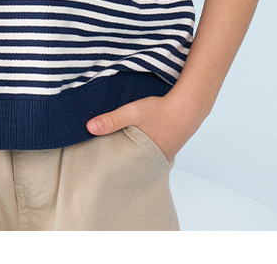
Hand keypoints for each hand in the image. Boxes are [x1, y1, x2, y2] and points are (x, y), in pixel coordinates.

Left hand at [86, 92, 202, 162]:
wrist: (188, 107)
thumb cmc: (161, 110)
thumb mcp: (134, 111)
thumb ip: (112, 119)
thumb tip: (89, 127)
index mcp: (142, 157)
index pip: (122, 170)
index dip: (110, 170)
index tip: (97, 169)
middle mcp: (152, 162)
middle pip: (131, 168)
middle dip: (119, 166)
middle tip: (104, 165)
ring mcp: (161, 158)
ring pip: (140, 162)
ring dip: (131, 158)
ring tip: (117, 155)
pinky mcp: (166, 151)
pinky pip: (150, 156)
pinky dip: (141, 152)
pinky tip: (136, 145)